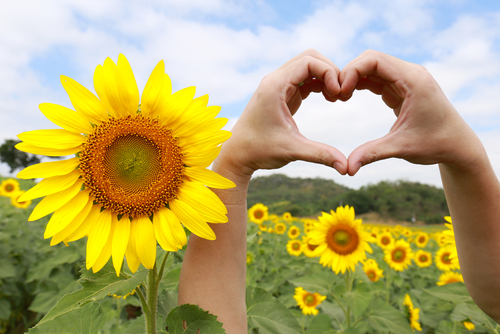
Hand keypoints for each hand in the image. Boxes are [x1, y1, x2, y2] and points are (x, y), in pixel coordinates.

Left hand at [215, 49, 347, 181]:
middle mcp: (275, 80)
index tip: (339, 94)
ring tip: (337, 97)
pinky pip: (304, 78)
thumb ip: (320, 155)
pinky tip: (330, 98)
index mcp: (275, 86)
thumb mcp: (291, 150)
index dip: (329, 72)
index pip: (308, 62)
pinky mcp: (282, 94)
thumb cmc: (259, 150)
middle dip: (330, 71)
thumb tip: (346, 168)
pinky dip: (319, 83)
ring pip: (308, 66)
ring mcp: (278, 85)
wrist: (237, 154)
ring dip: (325, 76)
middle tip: (341, 93)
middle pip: (310, 58)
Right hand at [339, 50, 481, 175]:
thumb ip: (372, 153)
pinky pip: (377, 77)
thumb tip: (347, 169)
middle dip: (350, 72)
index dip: (352, 71)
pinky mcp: (403, 87)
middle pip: (372, 58)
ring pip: (373, 66)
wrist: (457, 146)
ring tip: (340, 96)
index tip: (340, 91)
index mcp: (414, 80)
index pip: (375, 60)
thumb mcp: (401, 148)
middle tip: (336, 94)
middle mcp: (411, 74)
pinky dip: (361, 83)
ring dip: (354, 77)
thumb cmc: (435, 144)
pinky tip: (348, 95)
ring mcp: (407, 79)